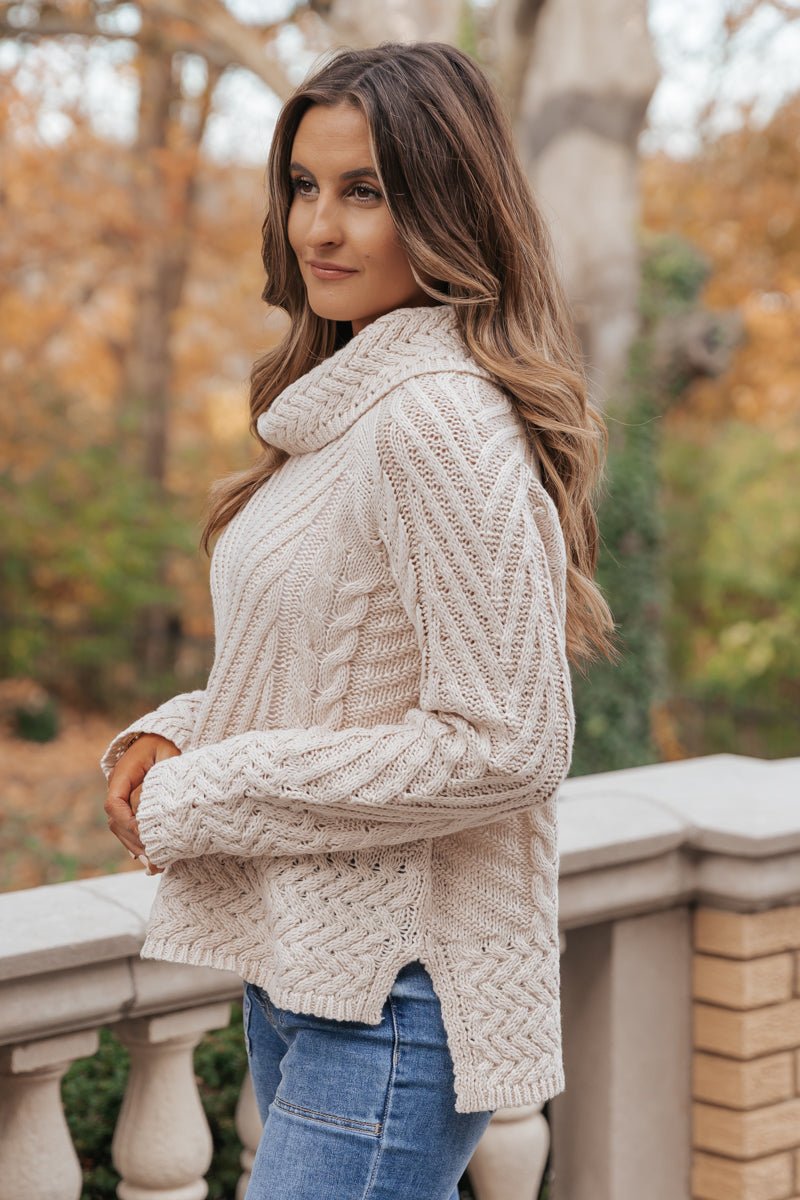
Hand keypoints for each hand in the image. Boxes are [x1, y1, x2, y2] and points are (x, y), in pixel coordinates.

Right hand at [105, 733, 180, 871]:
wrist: (162, 737)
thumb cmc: (167, 744)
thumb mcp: (168, 754)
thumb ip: (160, 778)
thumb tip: (151, 806)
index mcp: (121, 775)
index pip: (115, 804)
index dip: (128, 823)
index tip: (146, 836)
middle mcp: (118, 789)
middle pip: (117, 823)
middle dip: (134, 843)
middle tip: (154, 860)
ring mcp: (123, 799)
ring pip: (122, 830)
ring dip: (137, 848)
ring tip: (155, 866)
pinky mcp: (132, 807)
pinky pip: (131, 829)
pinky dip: (139, 844)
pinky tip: (151, 862)